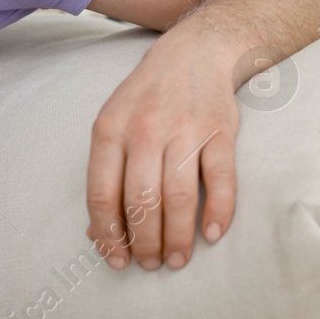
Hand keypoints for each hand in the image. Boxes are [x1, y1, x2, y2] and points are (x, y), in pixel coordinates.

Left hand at [85, 36, 240, 270]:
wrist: (193, 54)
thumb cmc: (145, 98)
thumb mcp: (112, 123)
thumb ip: (105, 171)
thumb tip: (99, 229)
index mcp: (109, 130)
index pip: (102, 194)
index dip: (108, 233)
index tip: (116, 260)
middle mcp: (144, 130)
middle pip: (142, 201)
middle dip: (144, 242)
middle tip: (150, 264)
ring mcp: (184, 131)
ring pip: (179, 197)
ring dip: (178, 237)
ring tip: (177, 259)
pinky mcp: (220, 133)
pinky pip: (220, 181)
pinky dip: (218, 213)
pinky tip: (211, 236)